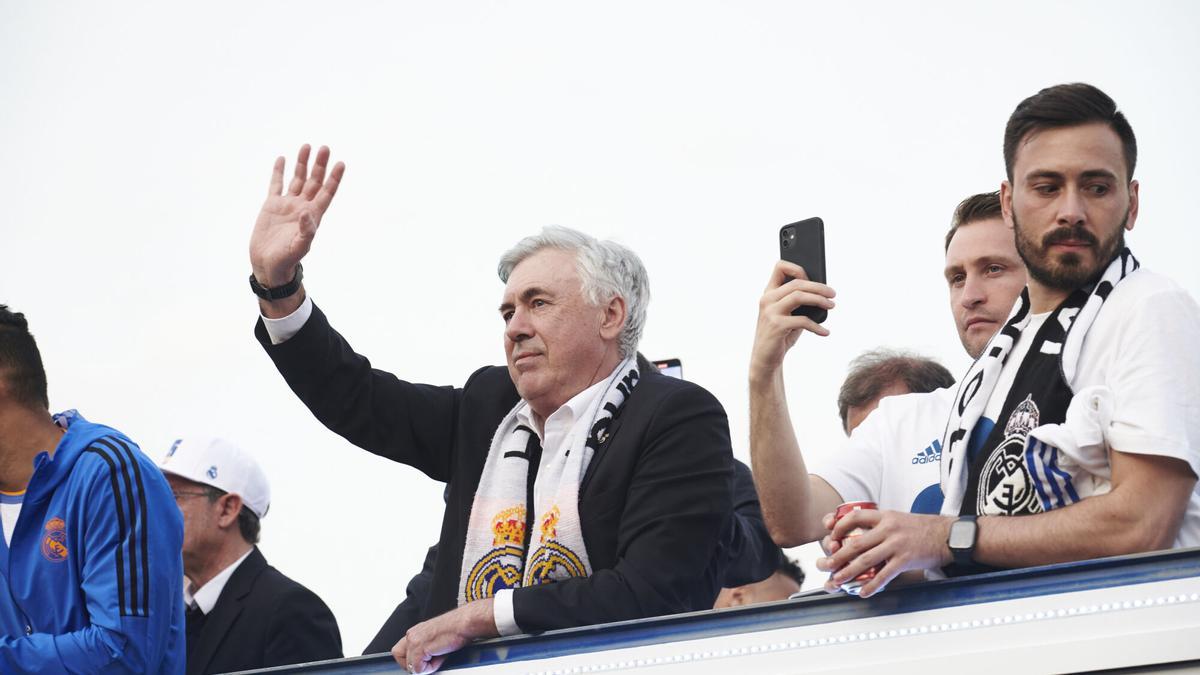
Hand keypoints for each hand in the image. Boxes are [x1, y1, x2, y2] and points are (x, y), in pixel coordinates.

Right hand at [249, 144, 344, 286]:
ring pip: (297, 179)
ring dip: (302, 164)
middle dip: (320, 165)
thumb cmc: (287, 259)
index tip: (341, 163)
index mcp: (313, 215)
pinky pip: (276, 184)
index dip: (334, 178)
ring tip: (307, 146)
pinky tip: (282, 159)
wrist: (269, 264)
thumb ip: (306, 230)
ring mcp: (287, 205)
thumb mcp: (300, 246)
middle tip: (325, 148)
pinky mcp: (272, 205)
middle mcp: (302, 206)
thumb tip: (307, 213)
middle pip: (314, 181)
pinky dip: (278, 172)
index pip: (327, 192)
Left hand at [392, 599, 496, 672]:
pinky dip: (430, 668)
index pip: (400, 649)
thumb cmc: (456, 628)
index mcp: (416, 631)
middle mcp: (412, 634)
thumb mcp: (436, 637)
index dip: (409, 659)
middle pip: (398, 655)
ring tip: (437, 659)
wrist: (464, 623)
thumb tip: (425, 662)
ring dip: (423, 667)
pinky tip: (440, 658)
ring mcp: (414, 641)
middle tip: (425, 665)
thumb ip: (426, 647)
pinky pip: (418, 669)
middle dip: (410, 664)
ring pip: (409, 665)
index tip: (422, 662)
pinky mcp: (420, 648)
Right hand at [750, 260, 835, 377]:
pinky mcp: (777, 326)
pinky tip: (825, 332)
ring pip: (799, 295)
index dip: (797, 268)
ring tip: (831, 305)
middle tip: (833, 294)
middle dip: (819, 287)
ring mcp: (770, 312)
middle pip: (797, 282)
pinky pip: (803, 321)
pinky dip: (817, 327)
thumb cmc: (780, 335)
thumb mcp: (788, 315)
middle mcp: (767, 299)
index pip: (780, 267)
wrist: (765, 359)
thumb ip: (798, 302)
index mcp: (769, 293)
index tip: (813, 278)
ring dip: (819, 300)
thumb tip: (823, 293)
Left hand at [815, 509, 952, 597]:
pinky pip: (884, 575)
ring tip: (837, 580)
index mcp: (885, 516)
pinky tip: (862, 592)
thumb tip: (861, 533)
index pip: (855, 517)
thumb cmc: (924, 528)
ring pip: (865, 560)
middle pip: (855, 543)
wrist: (949, 535)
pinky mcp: (905, 560)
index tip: (831, 535)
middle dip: (837, 555)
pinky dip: (871, 585)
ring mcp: (896, 545)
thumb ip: (881, 524)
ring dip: (848, 572)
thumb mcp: (899, 518)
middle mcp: (888, 529)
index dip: (839, 526)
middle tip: (825, 565)